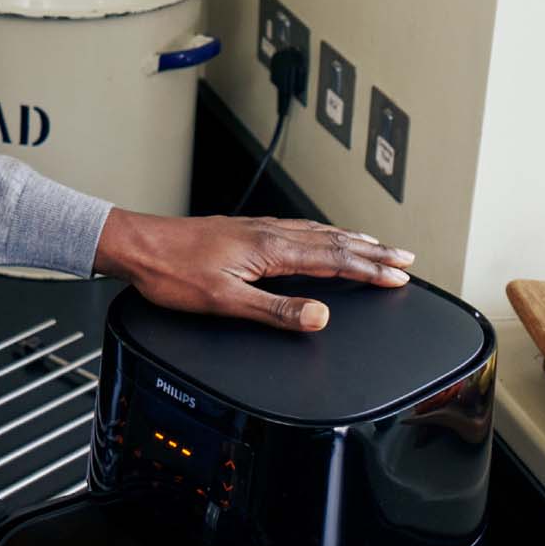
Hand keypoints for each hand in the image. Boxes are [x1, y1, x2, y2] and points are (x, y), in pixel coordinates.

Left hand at [92, 210, 415, 330]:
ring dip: (354, 240)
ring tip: (377, 246)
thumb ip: (275, 311)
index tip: (399, 276)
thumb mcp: (225, 300)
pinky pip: (300, 229)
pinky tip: (323, 236)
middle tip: (405, 258)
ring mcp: (259, 229)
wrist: (138, 246)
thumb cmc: (173, 274)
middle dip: (374, 251)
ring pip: (319, 232)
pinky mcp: (247, 230)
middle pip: (334, 241)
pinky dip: (326, 234)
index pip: (334, 259)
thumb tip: (320, 316)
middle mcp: (270, 233)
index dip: (370, 270)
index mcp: (270, 249)